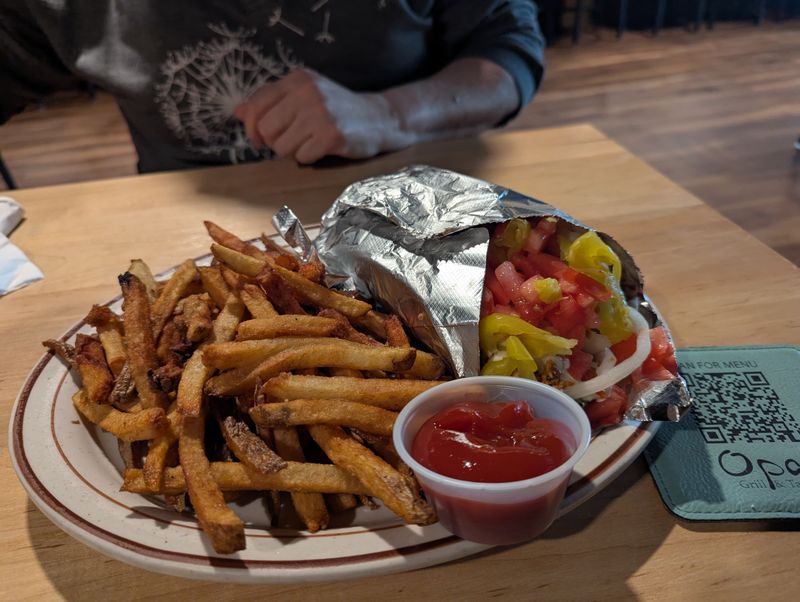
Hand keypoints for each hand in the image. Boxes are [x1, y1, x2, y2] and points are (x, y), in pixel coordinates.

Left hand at [234, 69, 403, 163]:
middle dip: (275, 142)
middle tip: (292, 142)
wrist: (378, 118)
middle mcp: (307, 92)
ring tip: (309, 144)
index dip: (252, 128)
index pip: (255, 106)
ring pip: (281, 147)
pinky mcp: (332, 134)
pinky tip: (322, 149)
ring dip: (292, 152)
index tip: (260, 139)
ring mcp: (320, 113)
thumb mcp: (304, 97)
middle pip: (265, 130)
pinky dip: (309, 158)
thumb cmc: (337, 109)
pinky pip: (301, 157)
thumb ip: (271, 102)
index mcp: (297, 79)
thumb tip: (238, 112)